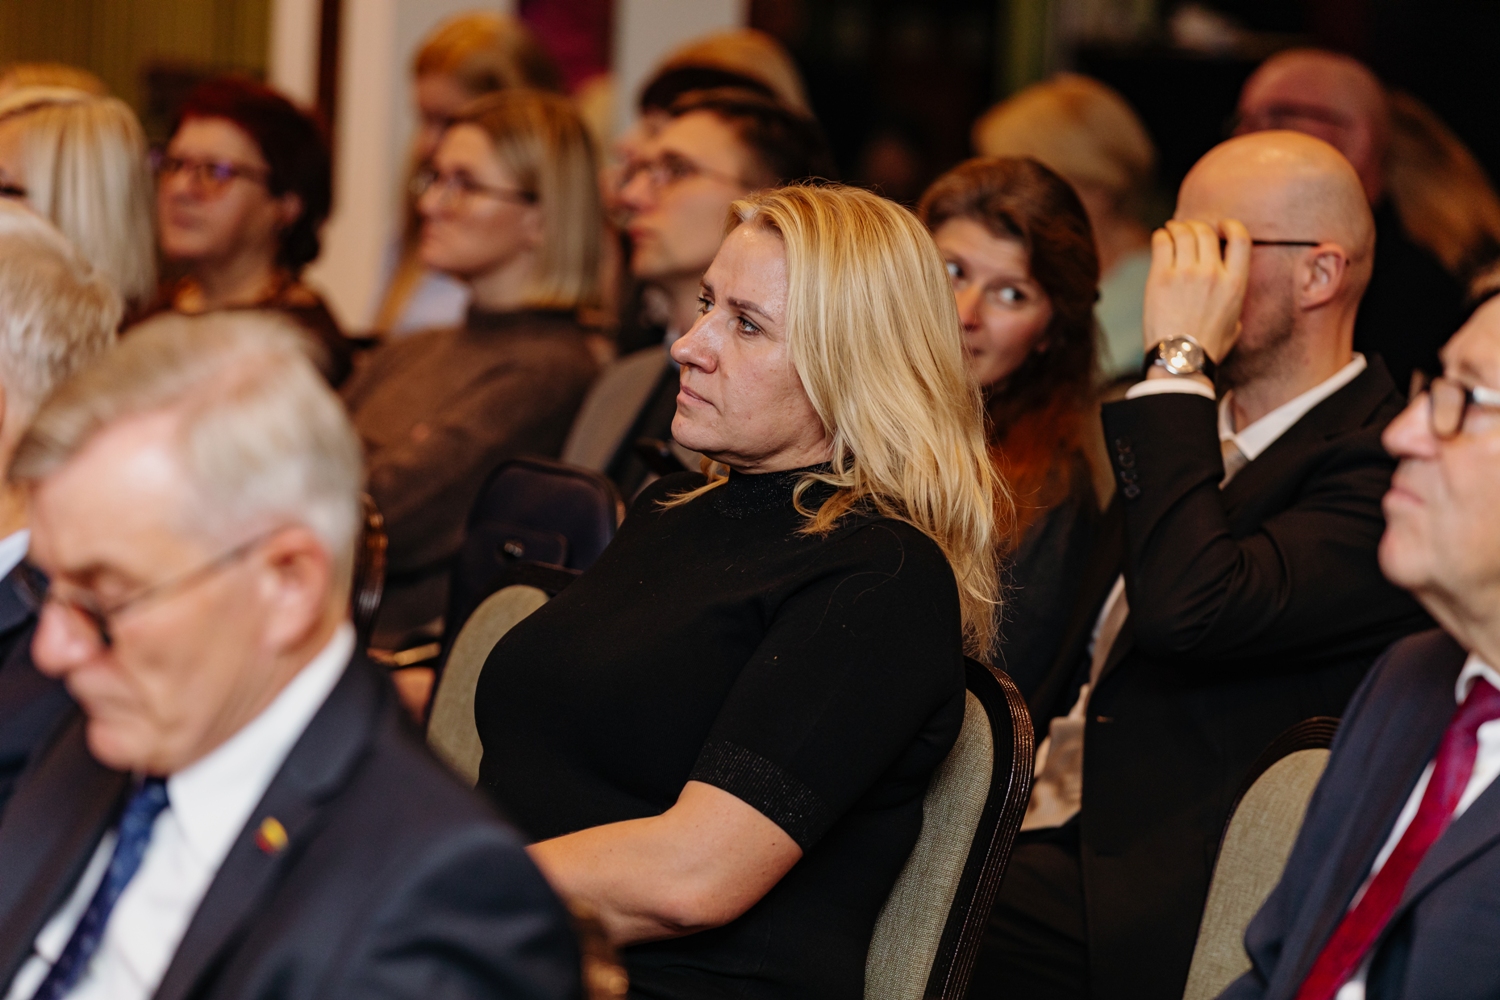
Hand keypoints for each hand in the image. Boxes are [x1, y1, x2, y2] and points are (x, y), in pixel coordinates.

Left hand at [1143, 219, 1250, 364]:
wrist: (1180, 358)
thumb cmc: (1207, 348)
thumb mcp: (1235, 326)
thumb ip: (1234, 306)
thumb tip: (1230, 303)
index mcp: (1235, 283)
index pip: (1241, 238)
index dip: (1230, 226)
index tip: (1221, 226)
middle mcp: (1212, 272)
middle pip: (1206, 231)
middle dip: (1198, 226)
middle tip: (1189, 229)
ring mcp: (1186, 273)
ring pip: (1184, 232)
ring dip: (1178, 227)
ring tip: (1172, 230)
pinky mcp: (1161, 276)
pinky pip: (1163, 243)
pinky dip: (1161, 236)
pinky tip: (1160, 238)